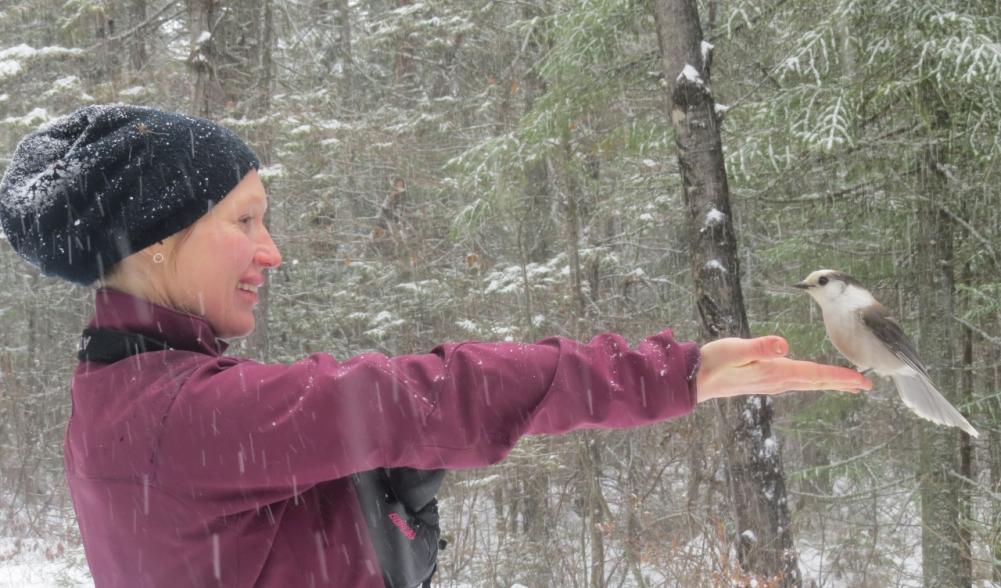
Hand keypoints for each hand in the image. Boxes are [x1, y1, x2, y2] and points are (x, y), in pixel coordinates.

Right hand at [695, 336, 871, 402]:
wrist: (694, 381)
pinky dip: (813, 381)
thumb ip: (759, 347)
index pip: (815, 374)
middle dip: (842, 383)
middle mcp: (777, 381)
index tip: (863, 380)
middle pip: (817, 382)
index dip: (841, 376)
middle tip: (867, 385)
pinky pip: (797, 382)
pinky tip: (812, 380)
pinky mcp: (763, 381)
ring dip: (829, 383)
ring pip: (808, 383)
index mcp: (775, 373)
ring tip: (848, 384)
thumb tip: (784, 345)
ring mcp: (770, 383)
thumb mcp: (734, 350)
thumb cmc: (713, 363)